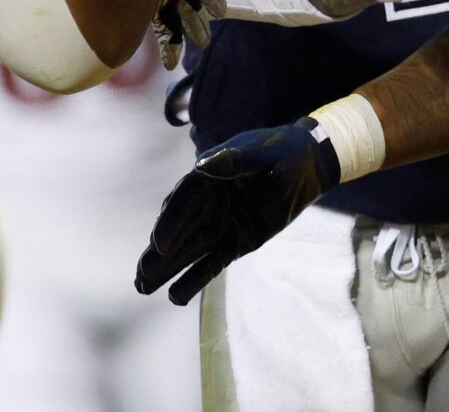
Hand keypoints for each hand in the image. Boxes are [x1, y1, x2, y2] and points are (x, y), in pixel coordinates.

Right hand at [136, 121, 335, 304]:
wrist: (307, 167)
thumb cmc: (283, 152)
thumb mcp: (264, 152)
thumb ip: (237, 160)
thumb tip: (203, 164)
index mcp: (206, 177)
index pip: (182, 202)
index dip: (170, 223)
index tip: (160, 245)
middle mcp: (205, 204)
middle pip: (178, 231)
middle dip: (158, 253)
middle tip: (141, 274)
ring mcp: (217, 226)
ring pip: (187, 252)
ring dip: (166, 270)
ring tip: (143, 287)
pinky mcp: (232, 245)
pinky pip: (210, 265)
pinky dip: (193, 281)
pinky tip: (175, 297)